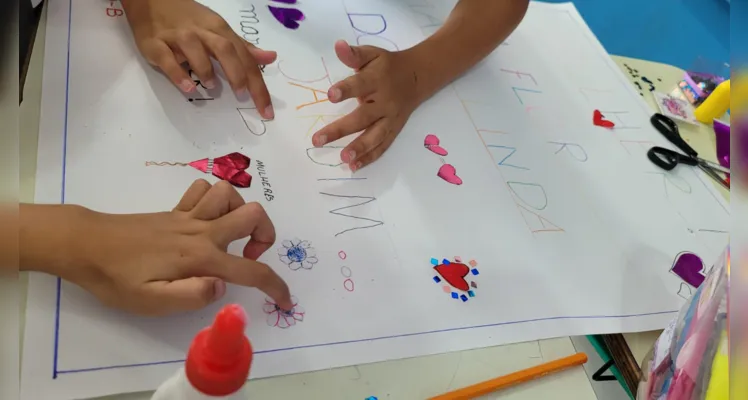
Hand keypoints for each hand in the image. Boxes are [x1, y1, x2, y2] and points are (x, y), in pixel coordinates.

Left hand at [66, 180, 291, 315]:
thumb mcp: (151, 301)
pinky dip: (213, 199)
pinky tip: (206, 219)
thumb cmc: (117, 277)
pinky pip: (203, 189)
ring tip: (229, 236)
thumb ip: (192, 296)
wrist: (86, 244)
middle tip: (247, 259)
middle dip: (265, 236)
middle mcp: (201, 232)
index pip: (251, 272)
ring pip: (230, 193)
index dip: (275, 287)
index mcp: (201, 258)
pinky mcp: (175, 211)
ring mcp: (188, 217)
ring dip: (240, 213)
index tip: (285, 301)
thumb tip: (221, 287)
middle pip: (253, 214)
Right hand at [122, 0, 274, 118]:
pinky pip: (166, 59)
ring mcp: (177, 37)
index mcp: (220, 30)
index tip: (267, 110)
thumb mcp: (220, 29)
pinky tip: (187, 87)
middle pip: (225, 50)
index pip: (245, 57)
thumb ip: (243, 47)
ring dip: (206, 69)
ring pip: (195, 49)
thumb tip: (270, 57)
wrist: (151, 0)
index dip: (258, 84)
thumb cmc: (190, 19)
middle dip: (237, 73)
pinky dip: (177, 73)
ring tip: (212, 87)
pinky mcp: (155, 44)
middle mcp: (201, 32)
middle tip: (243, 96)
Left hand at [311, 41, 419, 170]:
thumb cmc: (387, 65)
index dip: (346, 90)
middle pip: (362, 117)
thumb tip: (337, 45)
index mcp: (378, 80)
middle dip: (340, 129)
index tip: (330, 95)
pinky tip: (354, 167)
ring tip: (343, 159)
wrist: (417, 77)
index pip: (360, 85)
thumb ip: (354, 54)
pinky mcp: (394, 131)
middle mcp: (385, 102)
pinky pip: (383, 146)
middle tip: (317, 140)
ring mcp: (390, 119)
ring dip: (360, 149)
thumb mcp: (372, 54)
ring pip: (375, 136)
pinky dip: (370, 158)